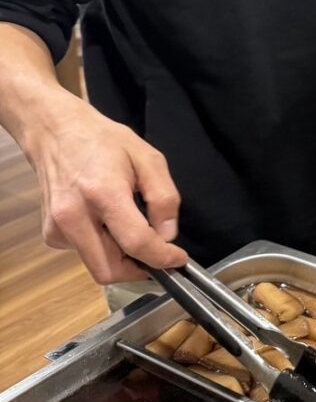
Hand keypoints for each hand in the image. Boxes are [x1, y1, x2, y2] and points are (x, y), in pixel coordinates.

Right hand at [24, 95, 187, 283]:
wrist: (55, 131)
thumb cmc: (104, 141)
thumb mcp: (149, 159)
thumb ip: (164, 198)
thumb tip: (168, 235)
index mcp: (103, 193)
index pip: (136, 243)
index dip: (162, 257)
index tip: (178, 259)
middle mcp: (74, 216)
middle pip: (109, 270)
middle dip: (139, 270)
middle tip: (158, 256)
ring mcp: (57, 227)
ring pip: (96, 266)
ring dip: (122, 260)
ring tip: (133, 232)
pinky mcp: (50, 232)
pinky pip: (84, 254)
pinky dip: (103, 248)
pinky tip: (107, 223)